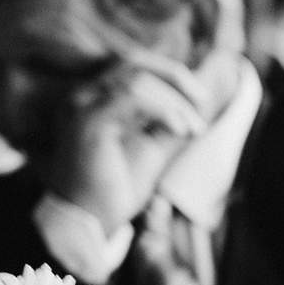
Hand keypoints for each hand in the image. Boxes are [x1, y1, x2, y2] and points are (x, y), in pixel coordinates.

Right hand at [40, 53, 210, 235]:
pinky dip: (162, 109)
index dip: (170, 74)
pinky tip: (179, 130)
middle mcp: (82, 95)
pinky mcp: (87, 120)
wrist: (89, 222)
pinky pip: (132, 97)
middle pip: (134, 63)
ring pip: (136, 79)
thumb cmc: (115, 188)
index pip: (133, 66)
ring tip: (192, 128)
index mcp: (93, 99)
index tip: (200, 98)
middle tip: (202, 102)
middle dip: (175, 78)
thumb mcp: (151, 145)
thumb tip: (200, 99)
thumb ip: (168, 120)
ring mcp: (81, 105)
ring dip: (173, 101)